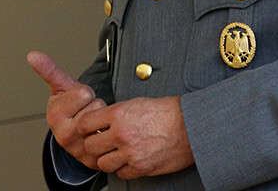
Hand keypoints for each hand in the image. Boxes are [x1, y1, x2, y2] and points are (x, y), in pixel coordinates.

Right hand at [27, 51, 106, 168]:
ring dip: (102, 119)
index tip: (78, 100)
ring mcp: (79, 149)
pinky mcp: (92, 160)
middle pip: (95, 106)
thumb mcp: (61, 87)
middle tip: (86, 111)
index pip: (83, 93)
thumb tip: (32, 55)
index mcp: (55, 116)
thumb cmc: (69, 108)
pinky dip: (108, 133)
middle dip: (94, 105)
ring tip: (92, 122)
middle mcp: (65, 136)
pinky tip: (99, 133)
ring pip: (104, 121)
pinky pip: (110, 137)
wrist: (72, 134)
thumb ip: (49, 70)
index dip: (84, 93)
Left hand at [76, 95, 194, 178]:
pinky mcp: (141, 168)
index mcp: (119, 113)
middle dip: (94, 145)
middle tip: (101, 143)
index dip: (85, 127)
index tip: (90, 130)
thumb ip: (117, 113)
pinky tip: (129, 160)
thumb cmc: (168, 112)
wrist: (192, 126)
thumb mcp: (138, 103)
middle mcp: (121, 133)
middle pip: (90, 146)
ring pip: (102, 163)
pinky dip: (123, 169)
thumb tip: (101, 121)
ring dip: (107, 159)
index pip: (85, 124)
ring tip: (115, 153)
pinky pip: (120, 173)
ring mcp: (130, 153)